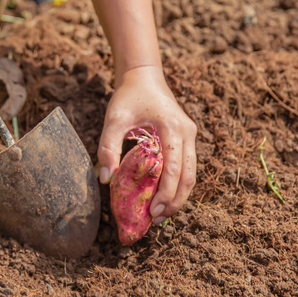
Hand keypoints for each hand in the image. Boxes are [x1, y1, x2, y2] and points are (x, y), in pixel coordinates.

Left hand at [98, 66, 196, 223]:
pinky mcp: (186, 138)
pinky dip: (177, 184)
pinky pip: (187, 166)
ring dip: (178, 196)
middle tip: (156, 220)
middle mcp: (187, 133)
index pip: (175, 169)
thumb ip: (107, 147)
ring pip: (192, 174)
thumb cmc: (128, 96)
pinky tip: (162, 196)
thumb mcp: (113, 119)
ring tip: (161, 214)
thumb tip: (105, 179)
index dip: (165, 194)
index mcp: (172, 128)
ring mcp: (190, 135)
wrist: (144, 76)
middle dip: (175, 201)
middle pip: (189, 177)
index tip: (152, 212)